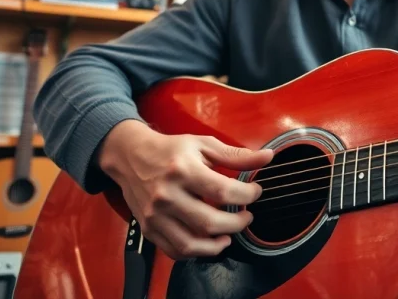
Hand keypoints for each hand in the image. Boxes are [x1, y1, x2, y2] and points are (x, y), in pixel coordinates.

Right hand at [97, 120, 273, 259]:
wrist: (130, 157)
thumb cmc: (171, 150)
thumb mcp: (203, 145)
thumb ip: (236, 155)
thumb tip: (267, 158)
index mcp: (182, 170)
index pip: (223, 191)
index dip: (246, 195)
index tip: (255, 192)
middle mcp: (166, 195)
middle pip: (209, 222)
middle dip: (237, 223)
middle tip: (247, 216)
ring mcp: (155, 215)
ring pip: (191, 243)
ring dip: (218, 245)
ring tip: (230, 234)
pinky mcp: (149, 229)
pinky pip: (175, 251)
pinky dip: (197, 252)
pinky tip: (210, 242)